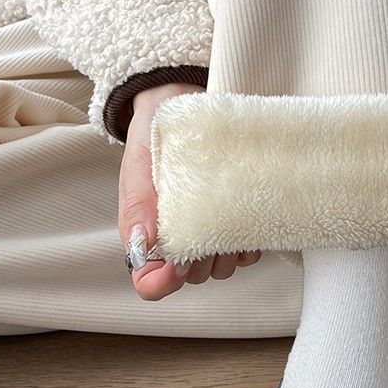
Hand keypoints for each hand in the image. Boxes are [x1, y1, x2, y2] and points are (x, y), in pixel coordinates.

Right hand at [118, 81, 261, 300]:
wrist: (179, 104)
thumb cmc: (153, 136)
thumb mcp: (138, 164)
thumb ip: (139, 205)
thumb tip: (142, 247)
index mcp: (145, 234)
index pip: (150, 282)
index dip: (162, 282)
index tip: (175, 266)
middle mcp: (177, 240)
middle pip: (192, 277)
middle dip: (199, 260)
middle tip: (203, 223)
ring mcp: (208, 232)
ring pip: (221, 268)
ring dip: (226, 252)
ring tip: (227, 217)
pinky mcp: (235, 219)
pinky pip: (247, 251)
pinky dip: (248, 243)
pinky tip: (247, 220)